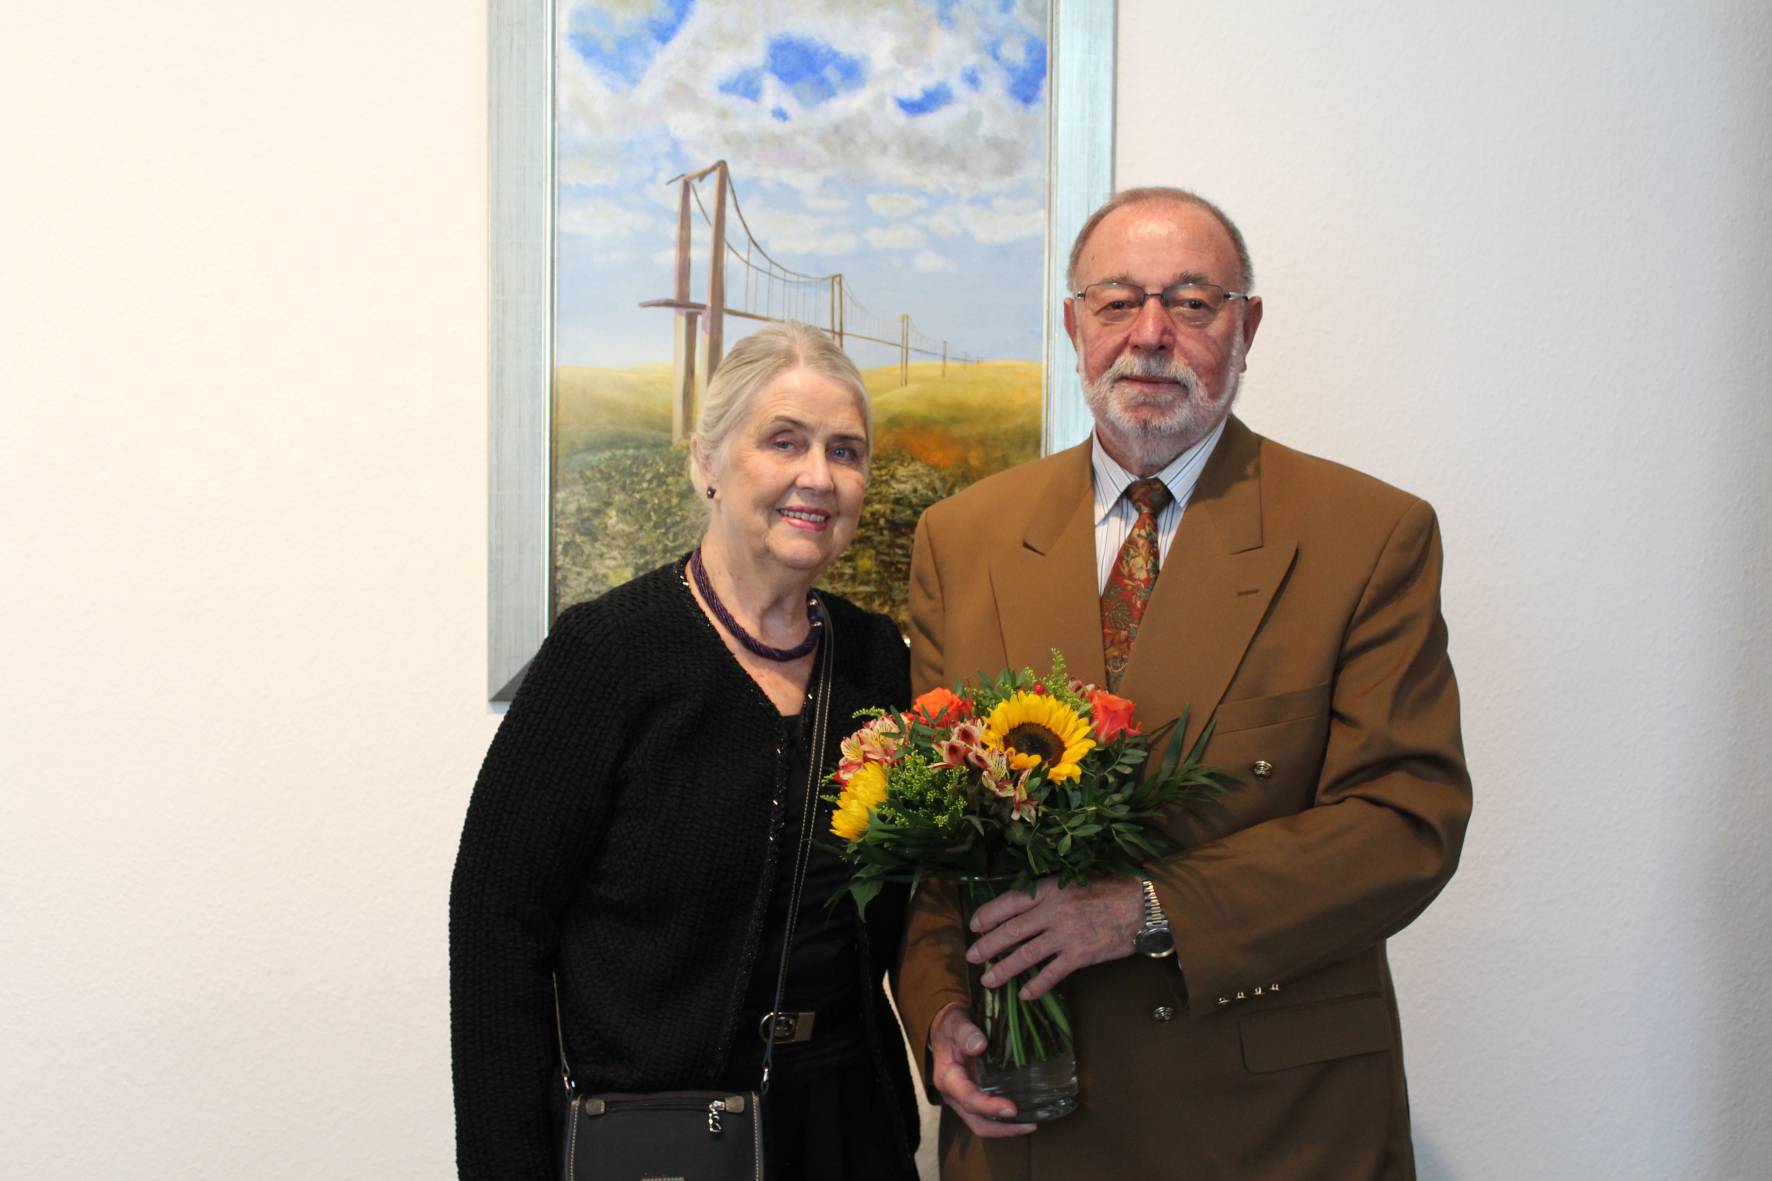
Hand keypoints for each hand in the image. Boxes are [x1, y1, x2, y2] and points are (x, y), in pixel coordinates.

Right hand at [928, 1003, 1036, 1136]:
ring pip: (982, 1124)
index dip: (989, 1107)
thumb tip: (980, 1045)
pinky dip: (1004, 1120)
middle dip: (1002, 1128)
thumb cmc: (951, 1026)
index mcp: (948, 1078)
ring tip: (1031, 1123)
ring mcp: (963, 1099)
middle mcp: (954, 1095)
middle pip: (976, 1122)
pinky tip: (1023, 1113)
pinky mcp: (973, 1097)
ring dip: (1006, 1128)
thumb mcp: (955, 1023)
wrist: (945, 1030)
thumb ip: (966, 1033)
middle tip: (1030, 1124)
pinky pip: (987, 1117)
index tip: (1012, 1109)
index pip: (967, 1098)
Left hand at [966, 875, 1142, 1000]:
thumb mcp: (1076, 881)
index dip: (989, 914)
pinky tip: (1026, 995)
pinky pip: (1052, 974)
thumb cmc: (1112, 889)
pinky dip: (1037, 986)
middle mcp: (1052, 912)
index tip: (975, 924)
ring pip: (1025, 955)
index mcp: (1050, 890)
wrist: (1142, 905)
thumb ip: (1052, 894)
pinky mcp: (1080, 955)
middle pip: (1011, 931)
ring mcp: (1065, 935)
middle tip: (971, 957)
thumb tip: (1028, 906)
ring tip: (989, 979)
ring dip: (1004, 969)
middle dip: (987, 945)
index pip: (1010, 902)